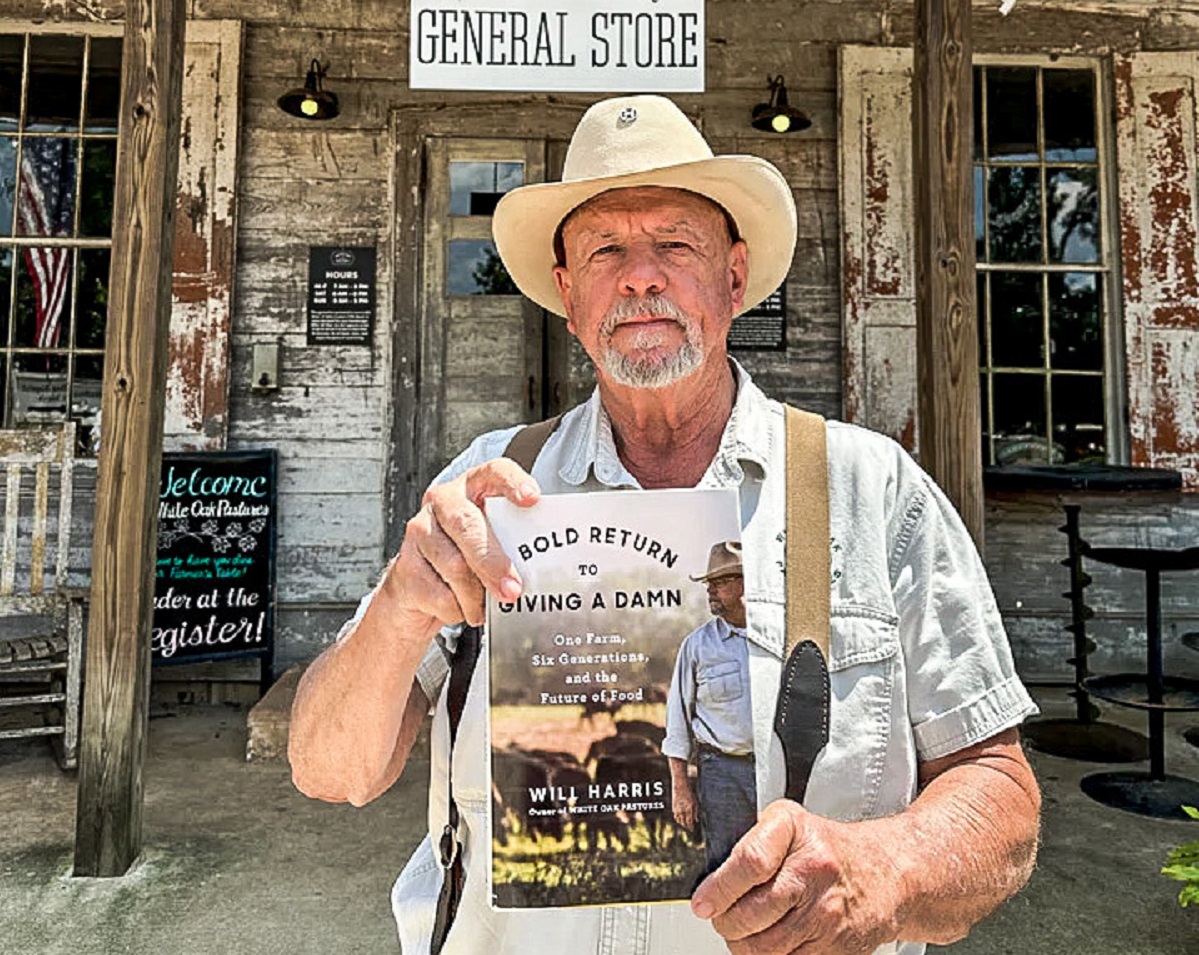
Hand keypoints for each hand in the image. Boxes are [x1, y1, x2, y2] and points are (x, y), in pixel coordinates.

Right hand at [384, 458, 539, 628]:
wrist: (419, 592)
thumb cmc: (467, 561)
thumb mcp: (493, 543)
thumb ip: (512, 546)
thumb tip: (539, 570)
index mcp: (472, 489)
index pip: (494, 472)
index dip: (513, 483)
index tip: (531, 498)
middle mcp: (443, 502)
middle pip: (467, 525)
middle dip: (493, 562)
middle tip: (512, 589)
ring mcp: (420, 532)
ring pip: (455, 566)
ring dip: (477, 596)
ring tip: (485, 605)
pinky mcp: (405, 566)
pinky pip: (441, 594)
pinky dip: (459, 609)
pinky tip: (461, 606)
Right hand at [673, 778, 698, 830]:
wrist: (680, 785)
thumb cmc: (689, 792)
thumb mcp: (695, 801)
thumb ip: (696, 812)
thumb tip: (697, 820)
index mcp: (689, 808)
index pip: (689, 821)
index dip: (690, 826)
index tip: (692, 830)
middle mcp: (682, 809)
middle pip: (683, 822)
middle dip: (686, 826)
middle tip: (688, 828)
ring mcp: (677, 808)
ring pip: (678, 819)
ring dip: (681, 823)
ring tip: (684, 825)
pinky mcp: (673, 806)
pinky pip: (675, 815)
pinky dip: (677, 818)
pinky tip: (679, 819)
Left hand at [690, 800, 900, 954]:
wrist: (887, 872)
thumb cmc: (829, 847)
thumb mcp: (789, 822)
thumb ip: (750, 840)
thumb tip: (711, 877)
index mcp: (795, 832)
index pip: (749, 863)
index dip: (719, 888)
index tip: (702, 902)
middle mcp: (813, 871)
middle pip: (752, 914)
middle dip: (725, 922)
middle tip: (720, 917)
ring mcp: (827, 913)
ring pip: (766, 947)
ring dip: (743, 945)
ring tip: (742, 931)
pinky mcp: (837, 948)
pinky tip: (769, 942)